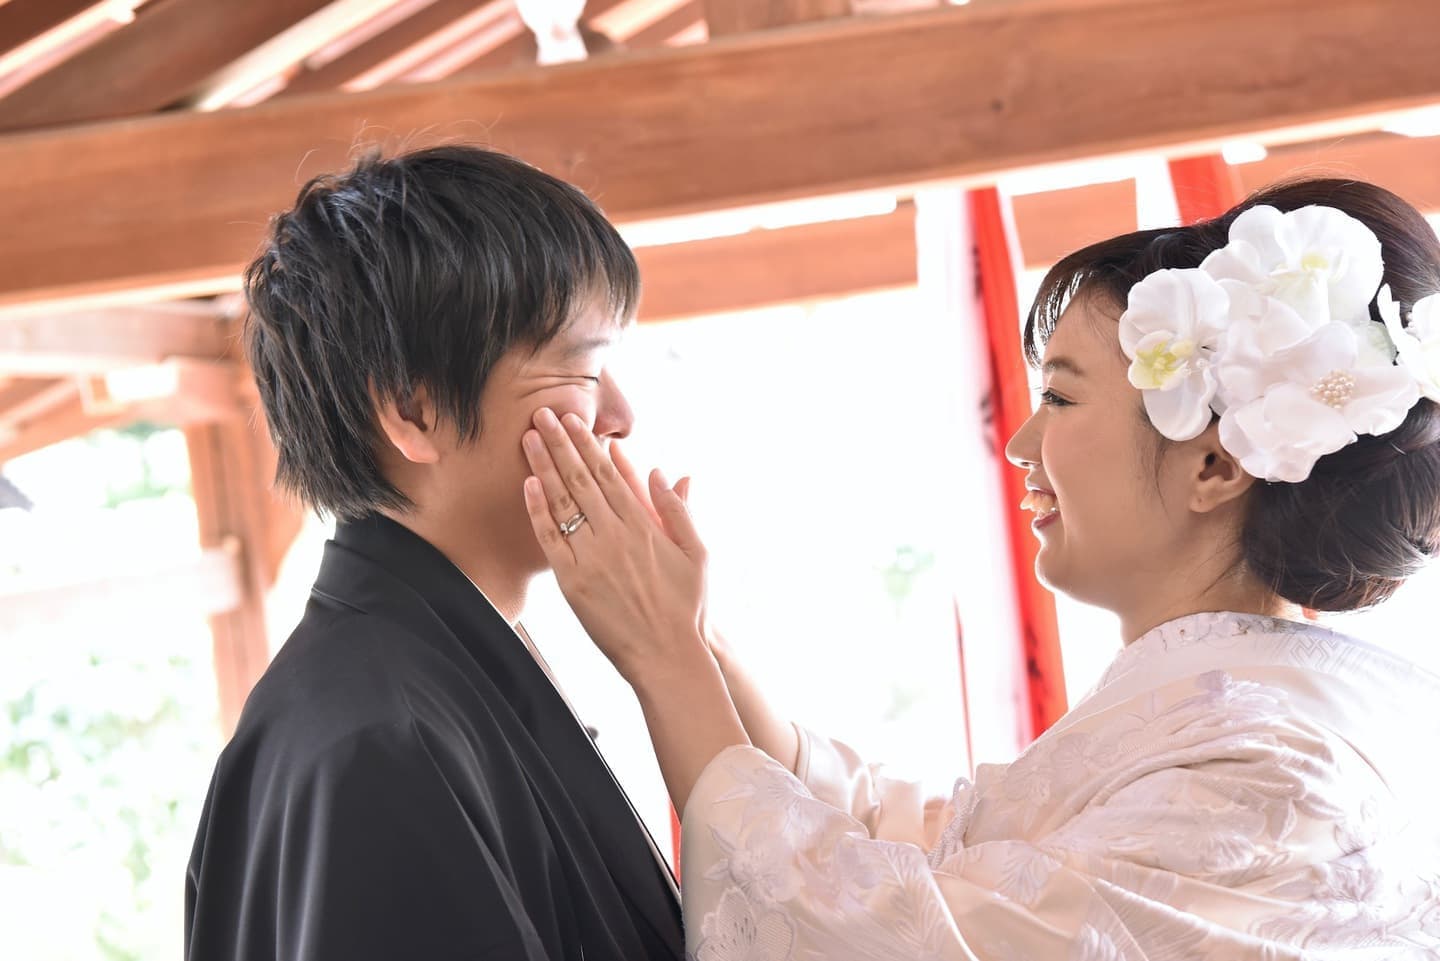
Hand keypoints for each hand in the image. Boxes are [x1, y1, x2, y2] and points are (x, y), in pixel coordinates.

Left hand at [521, 408, 709, 686]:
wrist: (667, 655)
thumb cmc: (687, 606)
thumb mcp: (697, 553)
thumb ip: (677, 510)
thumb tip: (662, 471)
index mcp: (644, 525)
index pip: (610, 474)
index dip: (589, 444)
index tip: (575, 420)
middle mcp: (616, 535)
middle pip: (581, 478)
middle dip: (560, 443)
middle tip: (542, 413)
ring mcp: (592, 558)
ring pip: (562, 502)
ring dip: (544, 466)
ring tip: (529, 437)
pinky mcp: (573, 582)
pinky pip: (551, 539)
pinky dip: (538, 511)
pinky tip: (528, 485)